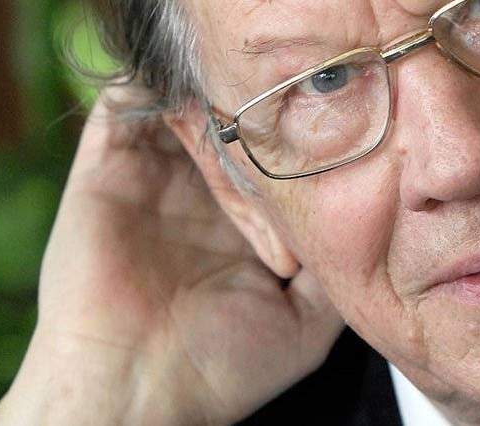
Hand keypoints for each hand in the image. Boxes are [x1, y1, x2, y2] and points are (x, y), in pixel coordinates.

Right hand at [0, 91, 343, 424]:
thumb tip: (374, 214)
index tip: (331, 117)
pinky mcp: (105, 167)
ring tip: (247, 95)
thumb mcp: (307, 318)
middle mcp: (198, 191)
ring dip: (215, 95)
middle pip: (232, 118)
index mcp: (241, 219)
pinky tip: (196, 92)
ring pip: (187, 102)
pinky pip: (125, 104)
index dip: (299, 132)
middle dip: (261, 107)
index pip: (274, 151)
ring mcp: (151, 174)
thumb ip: (333, 264)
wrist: (137, 392)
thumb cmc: (223, 367)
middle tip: (290, 99)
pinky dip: (156, 86)